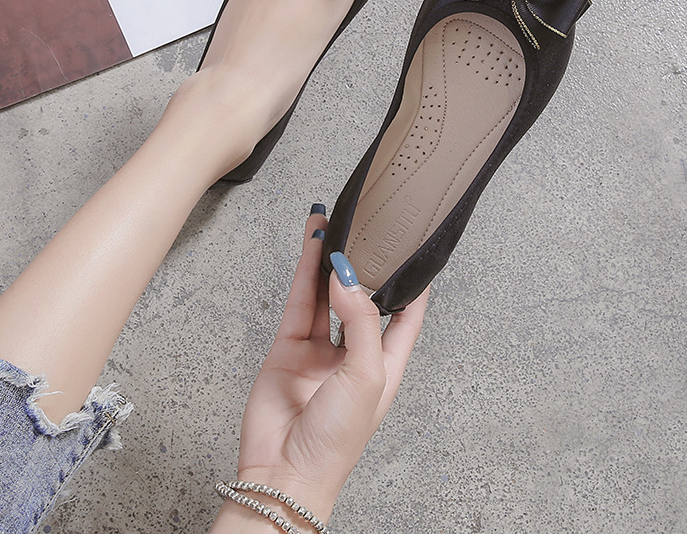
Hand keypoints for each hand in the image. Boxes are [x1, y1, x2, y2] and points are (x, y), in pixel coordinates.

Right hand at [232, 208, 428, 523]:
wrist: (284, 471)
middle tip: (360, 227)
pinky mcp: (289, 345)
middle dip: (361, 263)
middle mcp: (354, 352)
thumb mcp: (365, 375)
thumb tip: (345, 275)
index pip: (406, 314)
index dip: (411, 282)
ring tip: (330, 225)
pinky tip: (310, 248)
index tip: (411, 248)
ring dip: (327, 260)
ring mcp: (320, 348)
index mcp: (386, 364)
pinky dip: (304, 273)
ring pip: (326, 292)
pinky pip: (299, 301)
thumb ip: (359, 320)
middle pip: (361, 296)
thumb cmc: (336, 442)